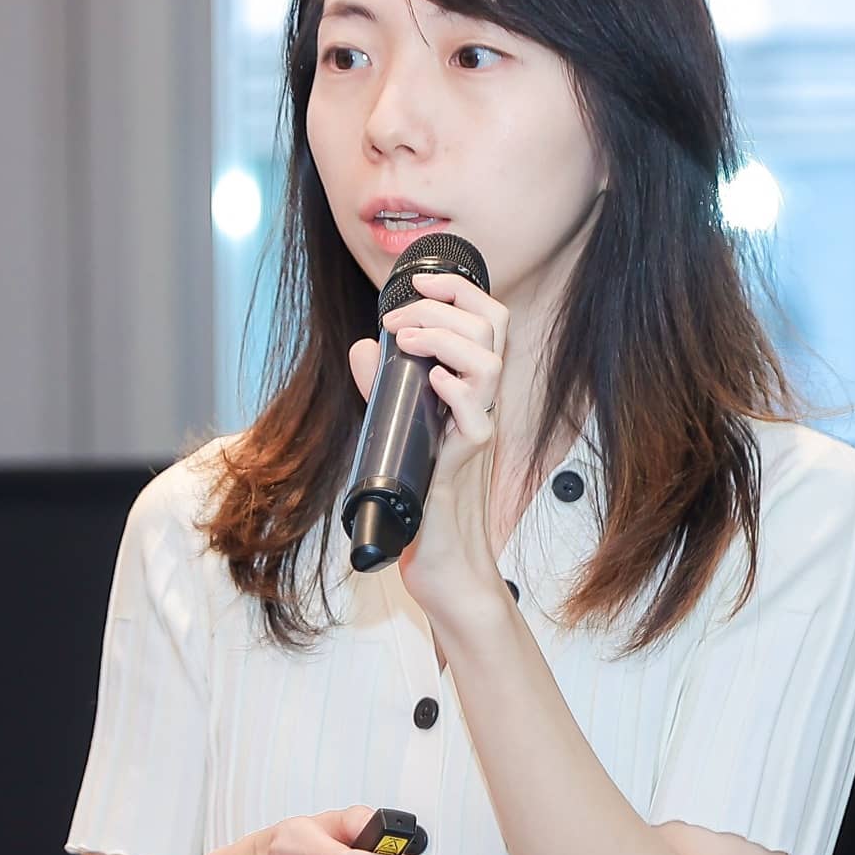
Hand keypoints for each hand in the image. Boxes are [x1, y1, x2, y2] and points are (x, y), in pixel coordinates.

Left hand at [344, 272, 518, 614]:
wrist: (444, 569)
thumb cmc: (424, 508)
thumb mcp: (398, 434)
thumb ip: (384, 391)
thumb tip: (361, 349)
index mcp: (469, 394)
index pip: (487, 324)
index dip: (460, 293)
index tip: (418, 284)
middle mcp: (482, 407)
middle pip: (493, 330)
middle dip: (445, 308)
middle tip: (398, 319)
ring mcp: (478, 433)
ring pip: (490, 364)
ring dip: (445, 339)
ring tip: (407, 340)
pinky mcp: (466, 464)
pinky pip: (478, 417)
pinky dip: (455, 390)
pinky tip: (430, 380)